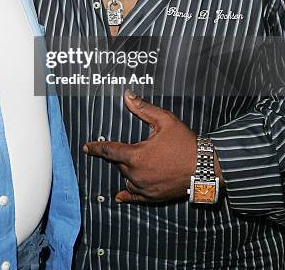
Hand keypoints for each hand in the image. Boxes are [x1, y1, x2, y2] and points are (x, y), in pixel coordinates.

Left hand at [83, 91, 199, 202]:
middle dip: (121, 155)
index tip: (86, 147)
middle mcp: (137, 174)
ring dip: (127, 169)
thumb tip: (127, 96)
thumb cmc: (185, 143)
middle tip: (129, 147)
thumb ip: (143, 109)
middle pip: (119, 163)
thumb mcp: (165, 120)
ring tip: (134, 161)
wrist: (206, 167)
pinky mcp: (153, 197)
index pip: (109, 150)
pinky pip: (135, 196)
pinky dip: (127, 194)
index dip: (96, 147)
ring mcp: (145, 188)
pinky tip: (120, 196)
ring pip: (126, 177)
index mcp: (136, 156)